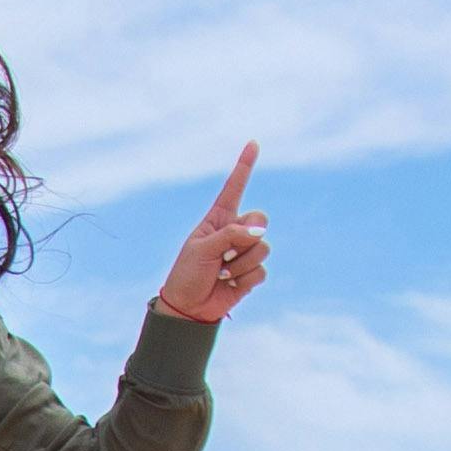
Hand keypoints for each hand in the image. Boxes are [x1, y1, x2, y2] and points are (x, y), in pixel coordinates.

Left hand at [153, 140, 271, 321]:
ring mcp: (245, 252)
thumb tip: (260, 233)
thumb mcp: (202, 249)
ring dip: (241, 264)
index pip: (234, 188)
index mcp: (218, 219)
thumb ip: (230, 235)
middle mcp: (235, 231)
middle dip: (245, 236)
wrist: (188, 307)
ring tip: (221, 272)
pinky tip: (229, 284)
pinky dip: (244, 280)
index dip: (244, 166)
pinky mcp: (252, 273)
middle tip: (224, 254)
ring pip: (263, 247)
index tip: (253, 143)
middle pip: (261, 219)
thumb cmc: (188, 273)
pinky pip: (262, 270)